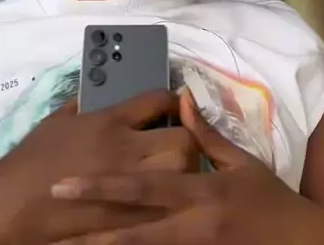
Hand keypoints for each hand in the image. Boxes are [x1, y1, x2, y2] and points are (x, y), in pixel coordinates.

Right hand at [0, 91, 198, 244]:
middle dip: (186, 138)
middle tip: (177, 140)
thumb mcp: (57, 120)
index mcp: (108, 121)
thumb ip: (83, 105)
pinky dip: (168, 198)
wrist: (12, 204)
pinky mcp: (128, 218)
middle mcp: (126, 150)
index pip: (157, 100)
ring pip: (181, 173)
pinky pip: (163, 204)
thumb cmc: (31, 158)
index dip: (172, 100)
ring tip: (174, 170)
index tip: (174, 104)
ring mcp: (130, 186)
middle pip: (182, 138)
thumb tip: (96, 95)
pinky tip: (162, 196)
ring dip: (183, 169)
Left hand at [48, 92, 323, 244]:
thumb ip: (207, 134)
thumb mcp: (243, 164)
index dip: (102, 186)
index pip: (143, 188)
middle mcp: (192, 223)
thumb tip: (182, 97)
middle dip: (91, 224)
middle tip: (54, 214)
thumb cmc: (269, 200)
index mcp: (200, 191)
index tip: (65, 182)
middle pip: (133, 227)